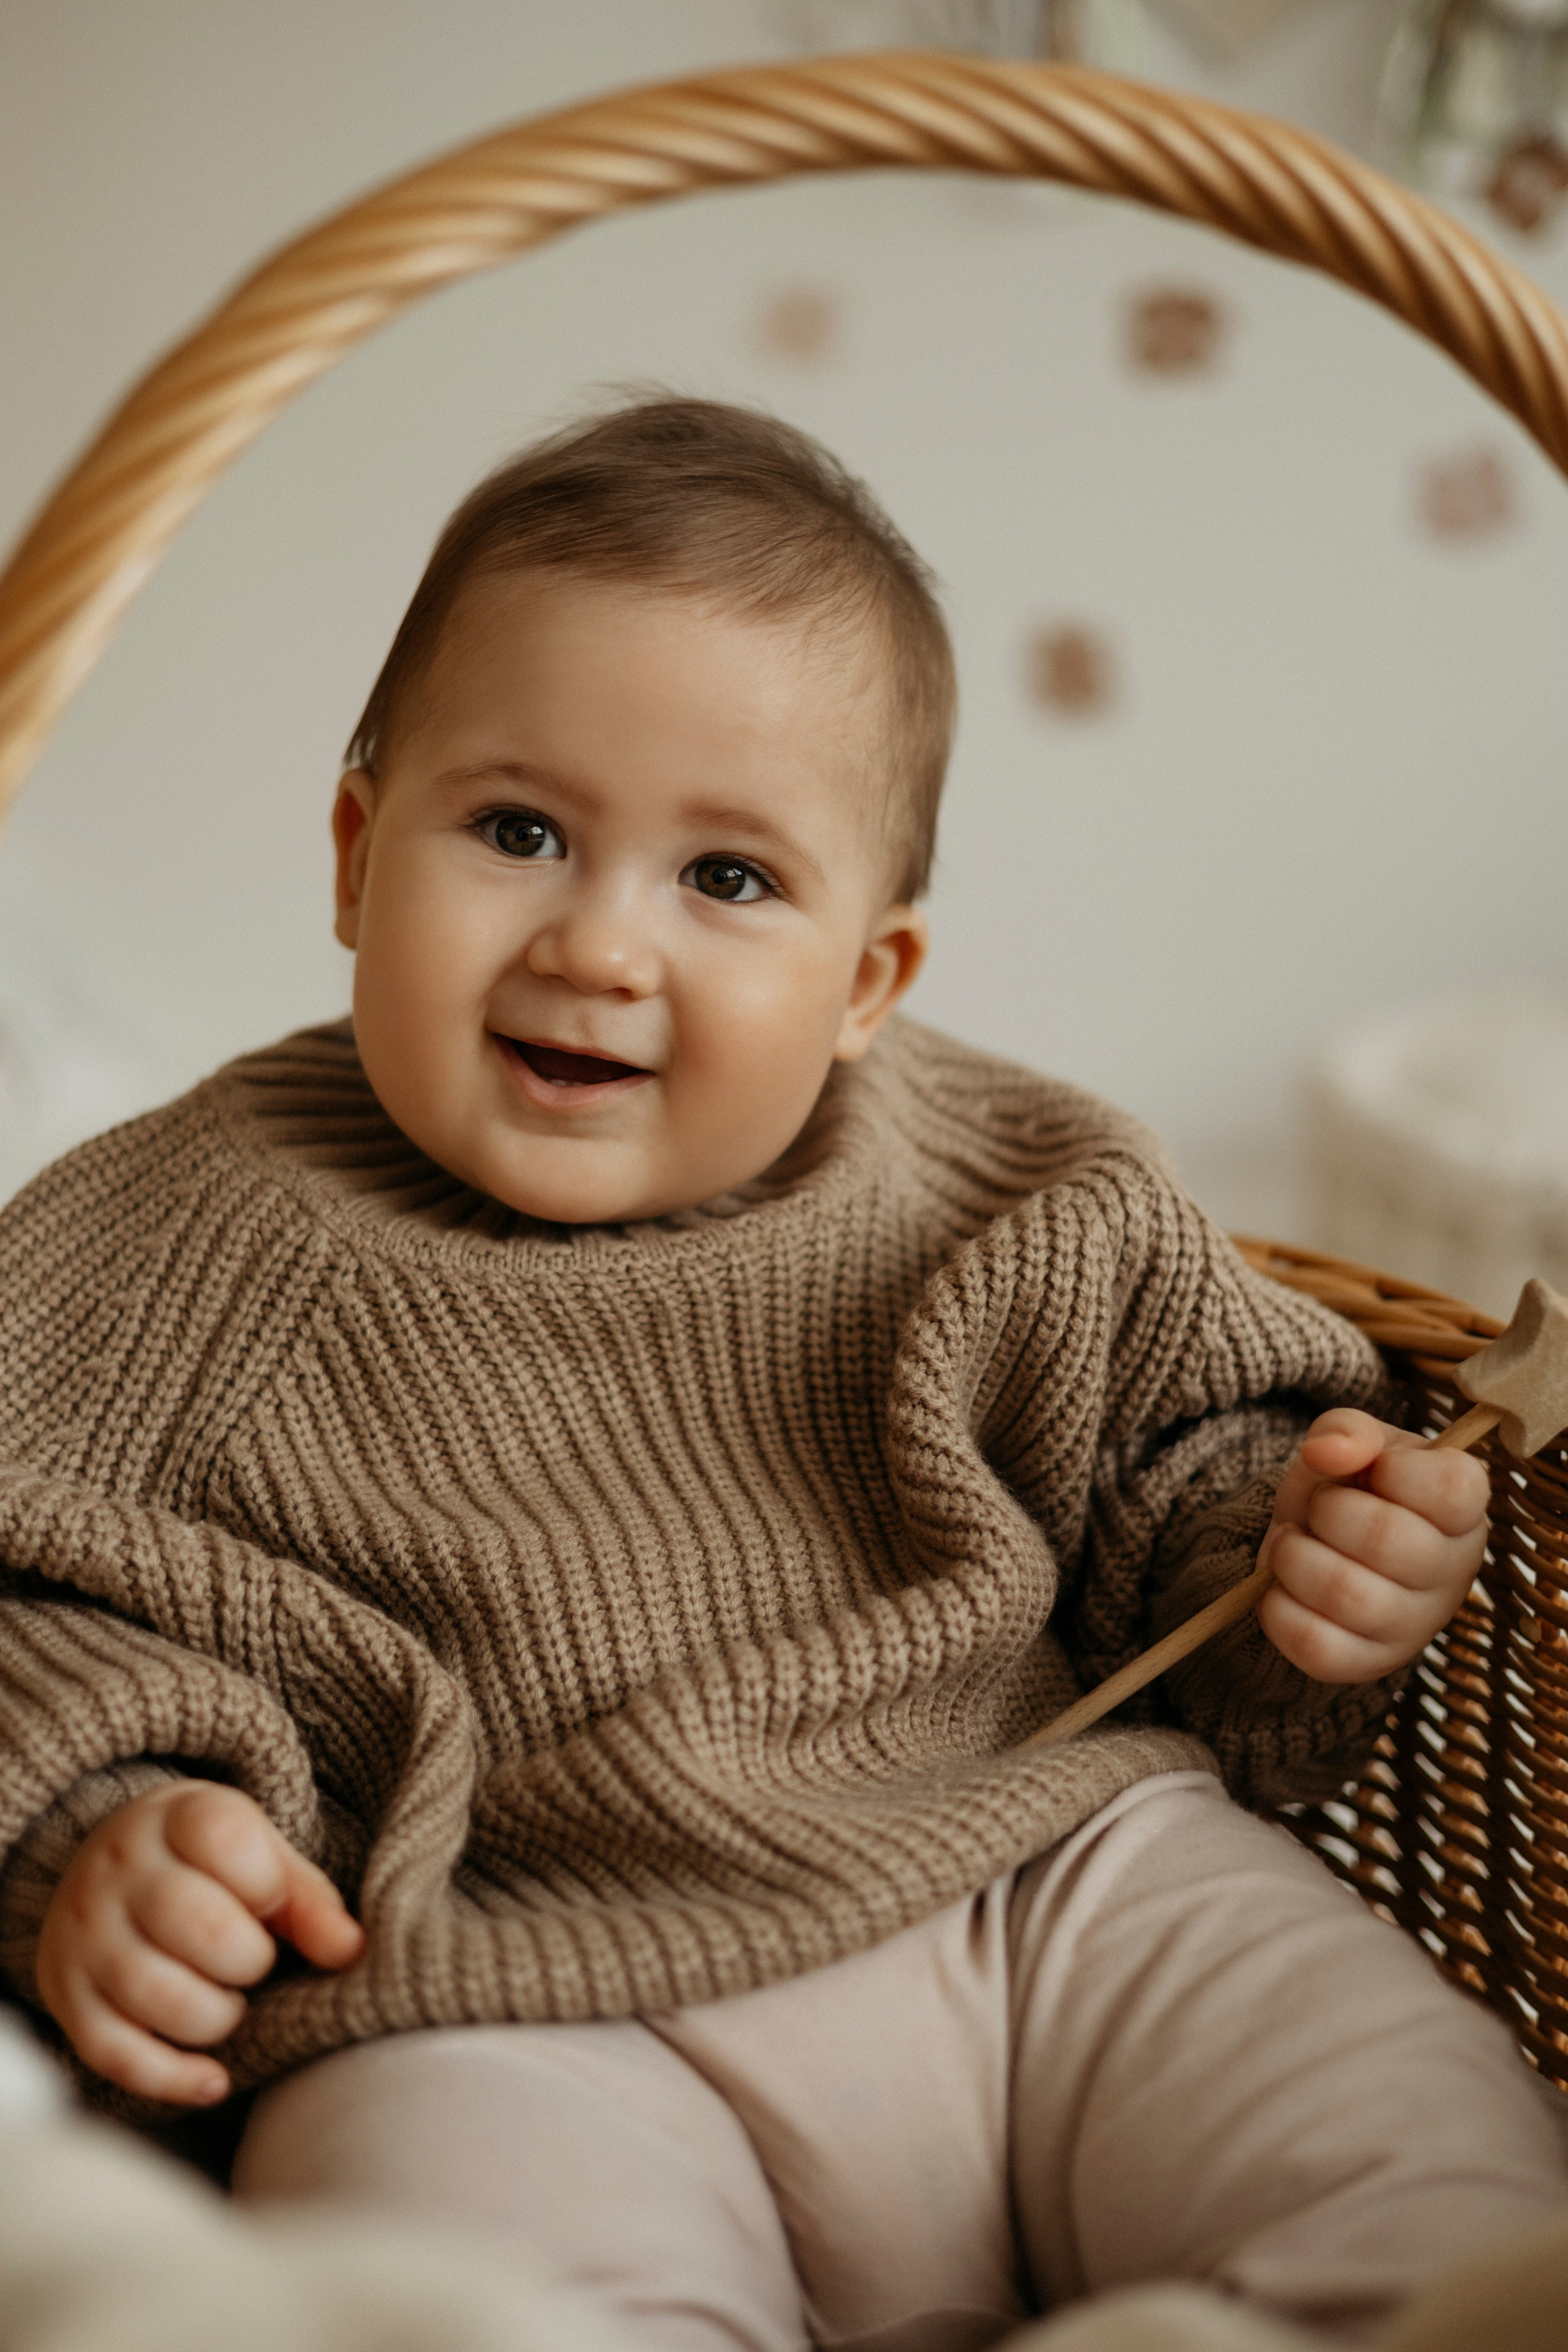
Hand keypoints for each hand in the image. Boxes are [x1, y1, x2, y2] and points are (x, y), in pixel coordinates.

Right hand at [36, 1782, 363, 2105]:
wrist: (110, 1870)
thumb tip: (351, 1953)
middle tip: (254, 1961)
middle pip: (196, 1924)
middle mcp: (118, 1872)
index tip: (270, 1900)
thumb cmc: (209, 1869)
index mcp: (172, 1818)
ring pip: (156, 1995)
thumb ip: (309, 1901)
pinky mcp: (66, 1997)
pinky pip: (114, 2054)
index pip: (225, 1840)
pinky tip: (213, 2079)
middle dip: (249, 1959)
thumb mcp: (262, 1859)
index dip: (268, 1884)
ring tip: (230, 2004)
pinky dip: (171, 2077)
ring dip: (216, 2017)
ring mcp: (85, 1936)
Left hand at [1256, 1409, 1488, 1683]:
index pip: (1452, 1489)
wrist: (1319, 1547)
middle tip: (1320, 1508)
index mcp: (1463, 1509)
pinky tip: (1283, 1586)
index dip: (1395, 1471)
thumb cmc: (1350, 1489)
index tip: (1374, 1471)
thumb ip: (1346, 1430)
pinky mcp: (1370, 1663)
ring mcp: (1416, 1626)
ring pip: (1345, 1593)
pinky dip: (1278, 1607)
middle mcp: (1453, 1572)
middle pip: (1386, 1539)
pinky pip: (1316, 1645)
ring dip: (1294, 1556)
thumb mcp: (1351, 1443)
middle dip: (1327, 1511)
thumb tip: (1327, 1451)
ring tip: (1293, 1545)